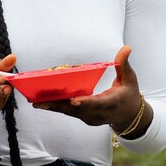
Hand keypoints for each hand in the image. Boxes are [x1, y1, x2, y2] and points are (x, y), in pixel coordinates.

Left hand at [33, 46, 152, 136]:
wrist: (130, 116)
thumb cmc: (130, 94)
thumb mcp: (130, 79)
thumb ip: (124, 64)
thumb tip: (127, 47)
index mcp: (112, 102)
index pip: (98, 103)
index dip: (86, 103)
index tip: (74, 101)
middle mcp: (99, 113)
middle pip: (76, 110)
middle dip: (58, 106)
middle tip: (39, 102)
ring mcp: (91, 118)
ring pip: (70, 113)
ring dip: (53, 107)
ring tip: (35, 102)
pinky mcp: (84, 118)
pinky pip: (69, 112)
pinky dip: (57, 107)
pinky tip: (42, 102)